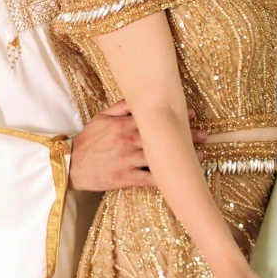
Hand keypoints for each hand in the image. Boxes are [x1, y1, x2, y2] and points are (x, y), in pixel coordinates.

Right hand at [68, 101, 206, 190]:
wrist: (73, 165)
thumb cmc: (89, 140)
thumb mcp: (102, 117)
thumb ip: (121, 107)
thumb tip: (139, 98)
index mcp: (123, 125)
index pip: (153, 118)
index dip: (173, 116)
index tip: (190, 114)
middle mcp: (128, 142)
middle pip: (161, 138)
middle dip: (184, 136)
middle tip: (203, 136)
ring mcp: (128, 161)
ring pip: (159, 159)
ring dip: (179, 158)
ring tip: (199, 157)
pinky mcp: (127, 178)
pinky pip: (149, 179)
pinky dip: (165, 178)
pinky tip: (179, 177)